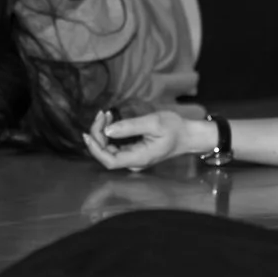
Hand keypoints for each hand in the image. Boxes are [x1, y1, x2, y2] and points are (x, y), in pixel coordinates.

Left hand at [83, 108, 206, 171]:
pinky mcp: (135, 152)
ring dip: (103, 133)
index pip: (109, 161)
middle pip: (107, 154)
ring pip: (110, 150)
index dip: (95, 149)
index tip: (88, 133)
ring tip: (105, 114)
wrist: (189, 135)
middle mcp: (134, 162)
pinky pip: (116, 146)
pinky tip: (110, 120)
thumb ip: (129, 127)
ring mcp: (134, 158)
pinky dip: (110, 133)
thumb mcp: (153, 123)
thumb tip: (107, 131)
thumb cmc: (175, 128)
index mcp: (139, 158)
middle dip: (98, 135)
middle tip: (102, 114)